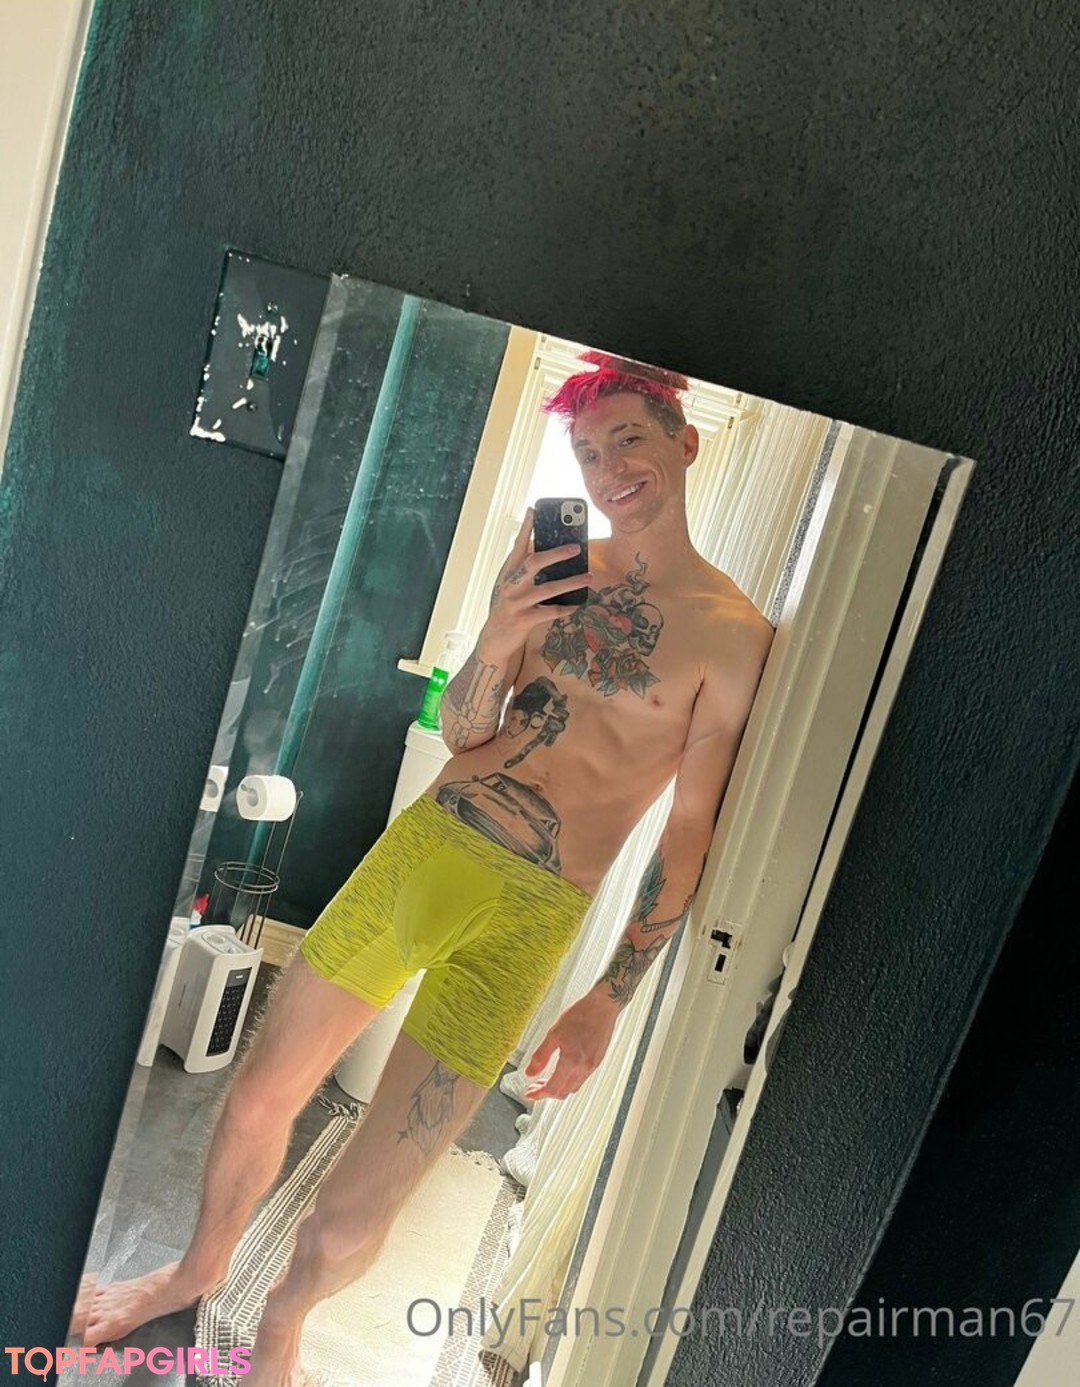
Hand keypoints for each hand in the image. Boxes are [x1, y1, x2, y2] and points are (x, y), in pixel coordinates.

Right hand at [480, 508, 591, 659]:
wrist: (493, 639)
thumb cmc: (507, 608)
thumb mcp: (511, 587)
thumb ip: (524, 571)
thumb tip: (549, 554)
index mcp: (507, 573)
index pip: (517, 546)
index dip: (525, 528)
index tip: (533, 510)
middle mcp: (510, 585)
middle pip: (533, 562)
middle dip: (556, 553)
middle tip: (576, 547)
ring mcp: (516, 603)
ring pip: (548, 589)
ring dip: (571, 582)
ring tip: (589, 577)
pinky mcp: (524, 620)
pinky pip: (550, 612)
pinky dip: (565, 608)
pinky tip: (577, 604)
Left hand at [522, 991, 618, 1100]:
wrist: (602, 1007)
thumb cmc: (581, 1015)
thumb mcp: (554, 1034)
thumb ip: (541, 1056)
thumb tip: (530, 1071)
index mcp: (571, 1062)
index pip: (553, 1088)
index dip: (539, 1094)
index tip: (530, 1093)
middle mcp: (584, 1068)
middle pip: (563, 1092)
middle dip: (547, 1093)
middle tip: (535, 1087)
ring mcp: (592, 1066)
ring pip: (573, 1087)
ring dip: (559, 1088)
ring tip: (546, 1080)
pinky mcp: (597, 1061)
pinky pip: (581, 1079)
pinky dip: (569, 1081)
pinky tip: (563, 1071)